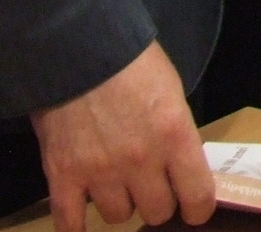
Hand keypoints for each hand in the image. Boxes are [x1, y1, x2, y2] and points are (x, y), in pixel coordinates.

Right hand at [30, 41, 213, 231]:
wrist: (76, 46)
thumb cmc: (131, 61)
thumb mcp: (171, 91)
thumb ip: (177, 133)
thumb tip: (180, 167)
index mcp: (175, 134)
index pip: (198, 197)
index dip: (198, 209)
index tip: (193, 209)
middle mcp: (141, 160)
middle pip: (157, 211)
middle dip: (157, 201)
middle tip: (150, 185)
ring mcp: (100, 171)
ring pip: (117, 216)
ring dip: (119, 202)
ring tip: (115, 183)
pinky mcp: (62, 174)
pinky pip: (70, 223)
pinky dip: (75, 225)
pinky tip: (80, 218)